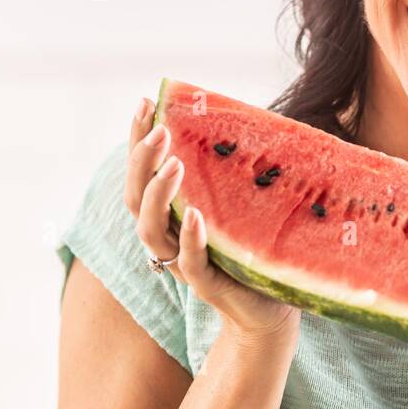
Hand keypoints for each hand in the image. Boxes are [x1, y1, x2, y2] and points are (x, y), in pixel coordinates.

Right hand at [124, 98, 300, 345]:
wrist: (271, 307)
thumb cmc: (254, 249)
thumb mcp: (241, 203)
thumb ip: (232, 171)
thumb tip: (249, 117)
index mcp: (171, 214)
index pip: (142, 174)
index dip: (137, 140)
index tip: (145, 101)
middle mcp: (170, 237)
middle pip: (136, 198)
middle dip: (142, 161)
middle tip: (159, 130)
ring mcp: (183, 262)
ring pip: (153, 231)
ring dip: (160, 195)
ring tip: (175, 165)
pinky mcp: (207, 285)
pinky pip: (190, 263)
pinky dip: (191, 239)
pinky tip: (197, 216)